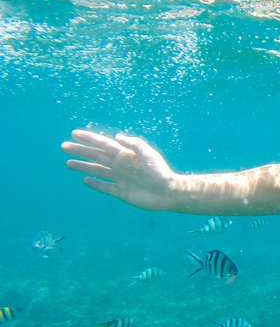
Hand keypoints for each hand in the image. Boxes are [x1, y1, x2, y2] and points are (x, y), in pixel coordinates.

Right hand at [62, 130, 176, 209]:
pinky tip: (85, 180)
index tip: (75, 134)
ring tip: (68, 163)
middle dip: (81, 151)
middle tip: (64, 146)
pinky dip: (95, 184)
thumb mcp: (149, 154)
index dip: (90, 139)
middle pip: (96, 156)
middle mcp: (120, 166)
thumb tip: (117, 136)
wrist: (169, 193)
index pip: (104, 144)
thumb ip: (134, 144)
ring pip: (97, 171)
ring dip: (83, 166)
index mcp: (126, 155)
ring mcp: (120, 179)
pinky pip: (105, 187)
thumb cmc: (161, 172)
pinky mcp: (121, 192)